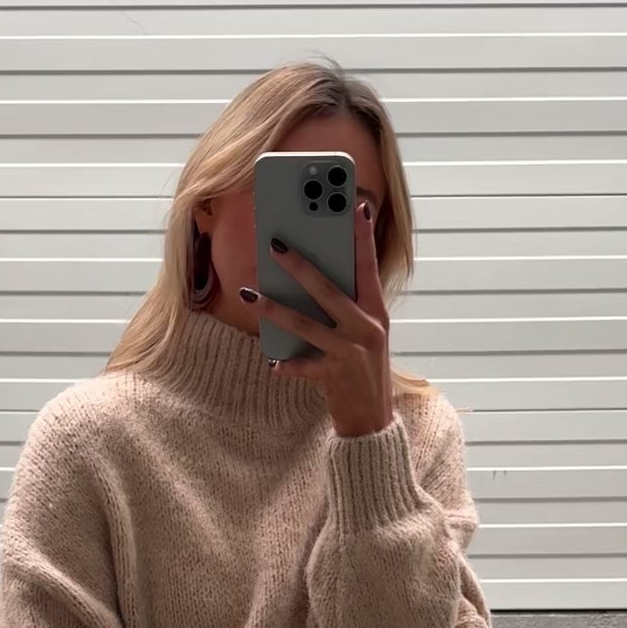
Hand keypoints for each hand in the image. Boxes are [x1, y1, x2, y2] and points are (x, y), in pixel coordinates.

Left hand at [239, 201, 392, 438]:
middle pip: (328, 290)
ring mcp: (351, 352)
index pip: (369, 267)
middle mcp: (366, 328)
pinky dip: (286, 365)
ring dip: (275, 308)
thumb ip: (347, 305)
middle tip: (275, 243)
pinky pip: (304, 367)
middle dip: (300, 265)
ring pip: (306, 324)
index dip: (363, 237)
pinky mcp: (335, 377)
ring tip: (250, 295)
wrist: (373, 420)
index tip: (355, 207)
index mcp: (376, 312)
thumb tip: (311, 276)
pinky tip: (271, 363)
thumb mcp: (365, 333)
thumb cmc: (363, 369)